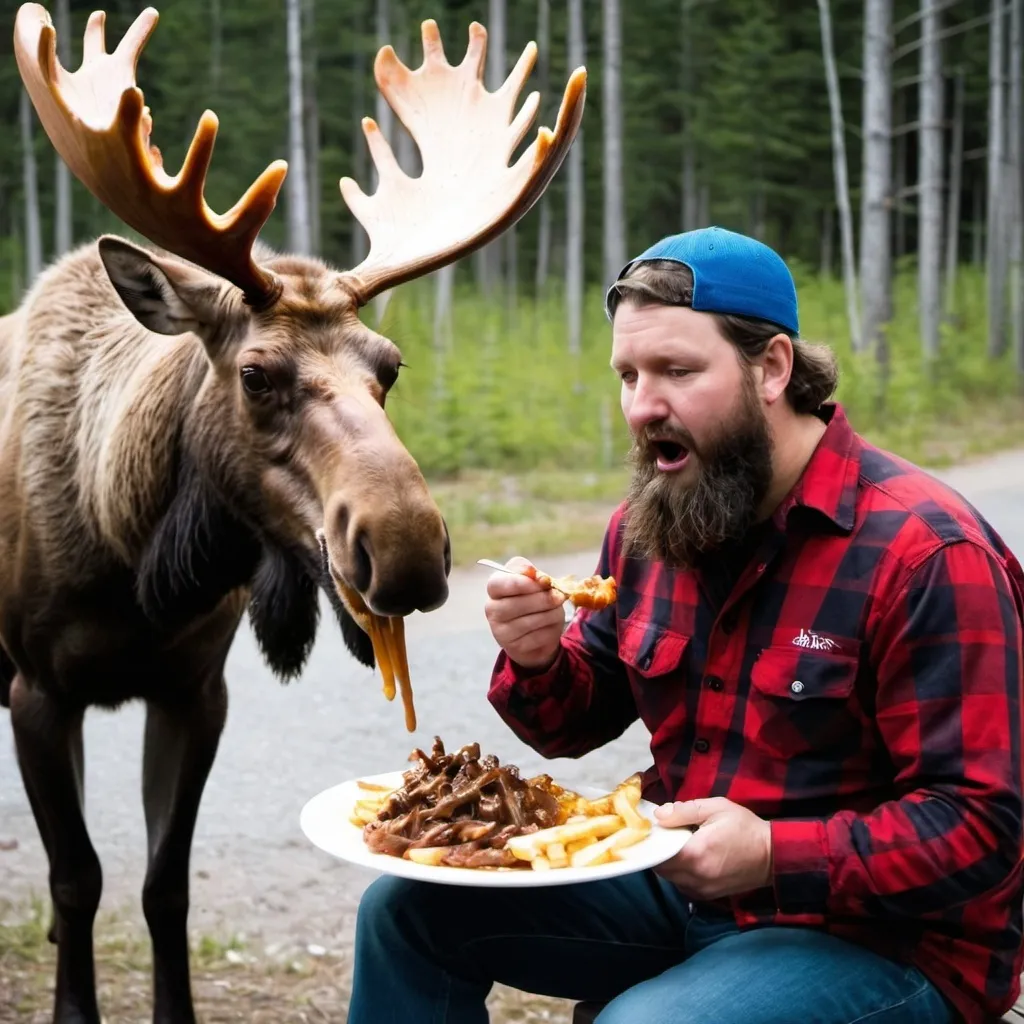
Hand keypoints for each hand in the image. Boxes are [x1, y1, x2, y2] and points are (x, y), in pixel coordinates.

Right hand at [484, 556, 566, 669]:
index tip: (542, 581)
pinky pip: (537, 637)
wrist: (536, 633)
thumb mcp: (534, 583)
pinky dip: (550, 630)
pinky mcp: (514, 647)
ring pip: (528, 621)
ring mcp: (500, 631)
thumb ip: (531, 573)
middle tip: (558, 596)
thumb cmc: (534, 600)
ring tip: (556, 610)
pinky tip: (550, 626)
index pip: (497, 584)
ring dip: (549, 614)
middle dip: (542, 599)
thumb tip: (532, 571)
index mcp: (494, 589)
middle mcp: (492, 610)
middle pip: (515, 604)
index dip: (519, 582)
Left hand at [652, 797, 772, 899]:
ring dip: (669, 864)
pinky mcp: (708, 896)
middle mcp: (696, 877)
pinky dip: (680, 873)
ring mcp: (702, 890)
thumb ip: (684, 811)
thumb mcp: (716, 808)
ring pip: (671, 879)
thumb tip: (659, 815)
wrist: (773, 855)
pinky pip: (683, 885)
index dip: (652, 841)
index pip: (658, 854)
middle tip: (666, 835)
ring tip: (679, 845)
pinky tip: (690, 858)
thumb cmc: (744, 828)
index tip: (654, 829)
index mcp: (696, 854)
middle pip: (661, 869)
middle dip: (659, 852)